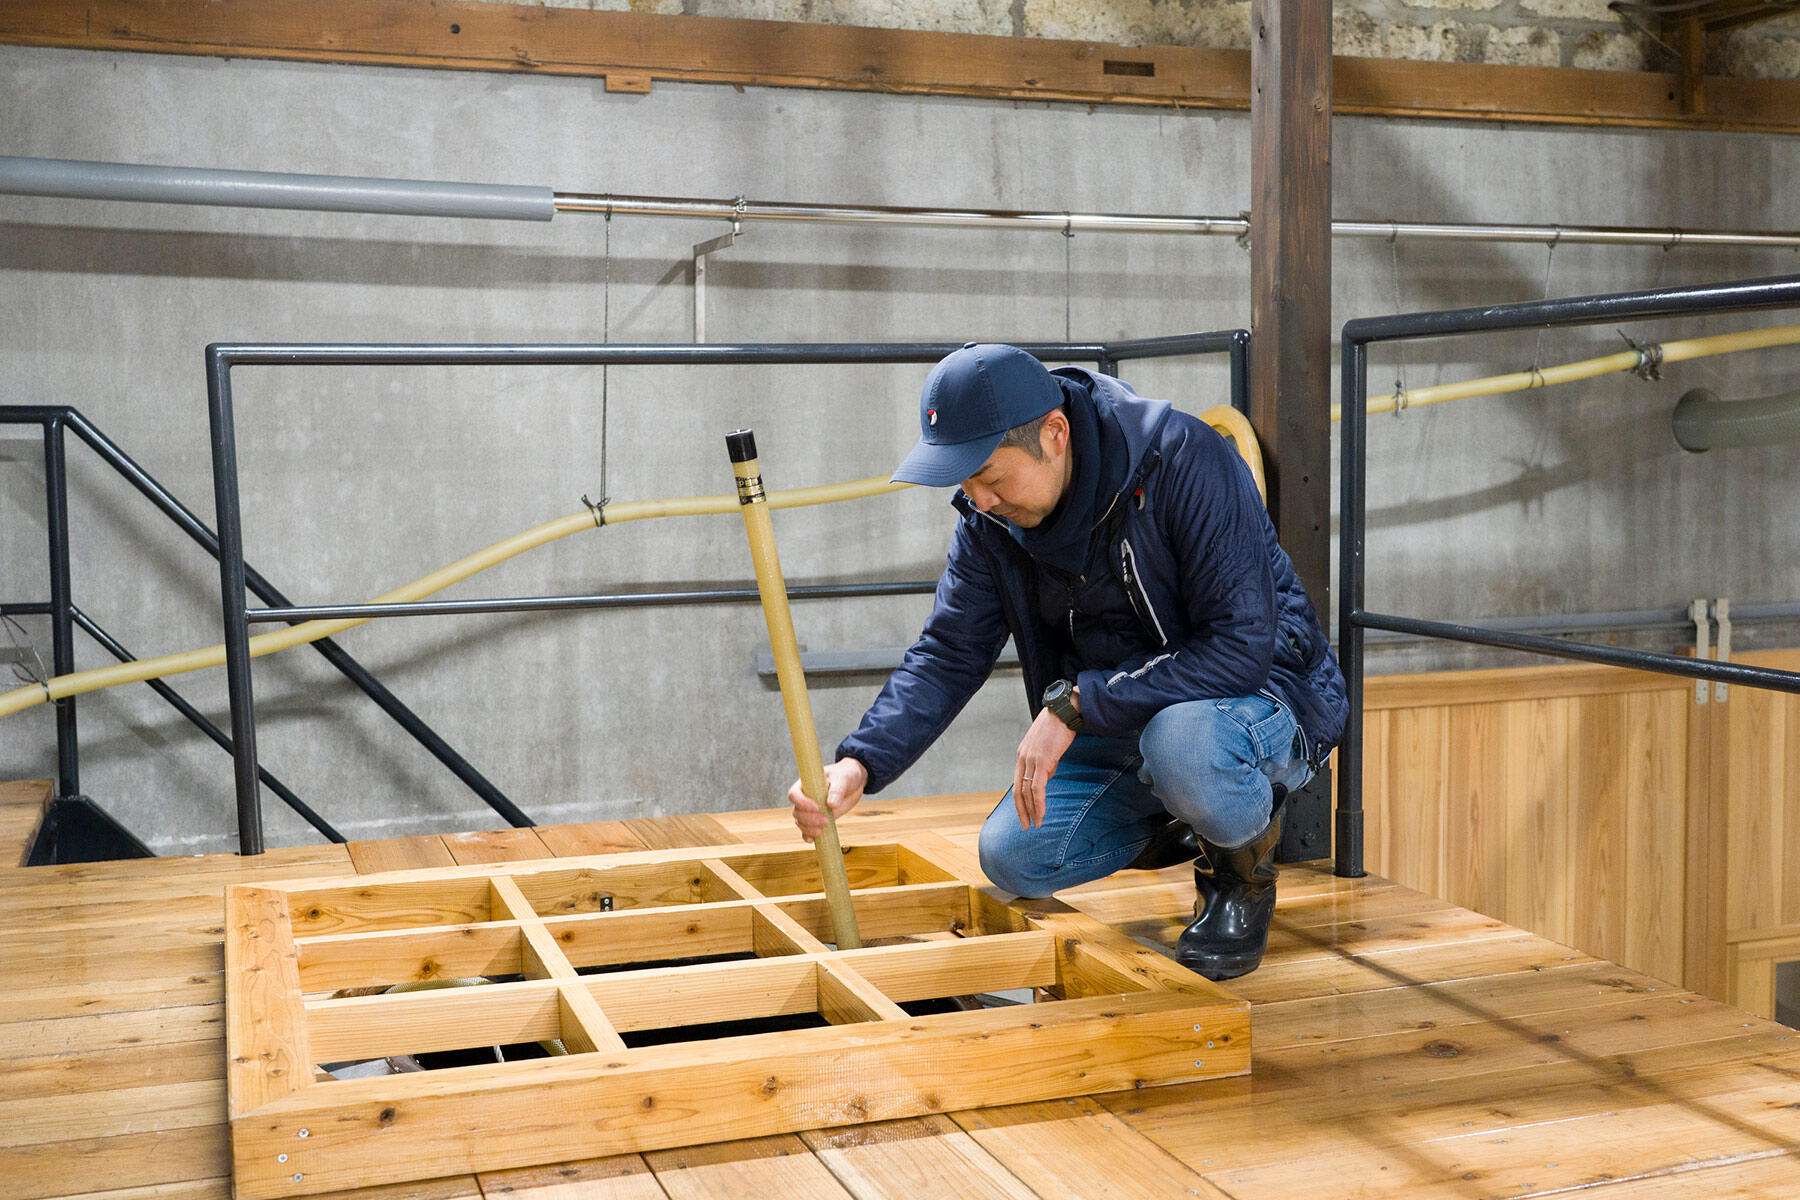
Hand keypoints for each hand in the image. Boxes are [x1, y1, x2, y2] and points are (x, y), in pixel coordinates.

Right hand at [787, 757, 867, 842]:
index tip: (817, 807)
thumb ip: (837, 790)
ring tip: (822, 830)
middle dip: (809, 819)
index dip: (802, 803)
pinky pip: (806, 830)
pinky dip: (807, 835)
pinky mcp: (817, 819)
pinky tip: (813, 840)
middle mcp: (805, 797)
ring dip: (808, 828)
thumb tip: (831, 804)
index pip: (794, 794)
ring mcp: (810, 810)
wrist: (853, 783)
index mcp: (806, 784)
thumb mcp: (844, 779)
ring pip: (800, 822)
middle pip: (797, 811)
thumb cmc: (846, 775)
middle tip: (825, 820)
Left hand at [1012, 705, 1076, 829]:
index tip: (1025, 812)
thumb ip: (1045, 761)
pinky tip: (1041, 814)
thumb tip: (1048, 775)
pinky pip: (1037, 788)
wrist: (1064, 710)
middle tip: (1026, 825)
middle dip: (1022, 810)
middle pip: (1018, 790)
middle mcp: (1023, 757)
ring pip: (1027, 792)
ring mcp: (1031, 760)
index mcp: (1022, 754)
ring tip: (1036, 823)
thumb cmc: (1058, 726)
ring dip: (1031, 810)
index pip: (1017, 782)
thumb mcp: (1047, 745)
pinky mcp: (1042, 761)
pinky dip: (1039, 803)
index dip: (1020, 799)